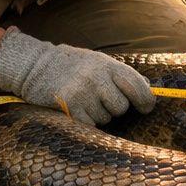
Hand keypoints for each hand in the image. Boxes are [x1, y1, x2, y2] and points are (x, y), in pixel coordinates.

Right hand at [0, 29, 155, 123]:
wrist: (36, 65)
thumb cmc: (73, 65)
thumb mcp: (99, 61)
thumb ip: (121, 74)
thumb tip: (149, 88)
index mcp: (108, 65)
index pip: (137, 85)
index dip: (145, 100)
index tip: (146, 107)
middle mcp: (97, 78)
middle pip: (121, 107)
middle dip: (115, 108)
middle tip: (103, 100)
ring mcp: (83, 92)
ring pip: (105, 118)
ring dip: (98, 114)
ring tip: (85, 100)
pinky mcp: (69, 106)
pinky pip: (89, 124)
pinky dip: (85, 120)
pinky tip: (76, 108)